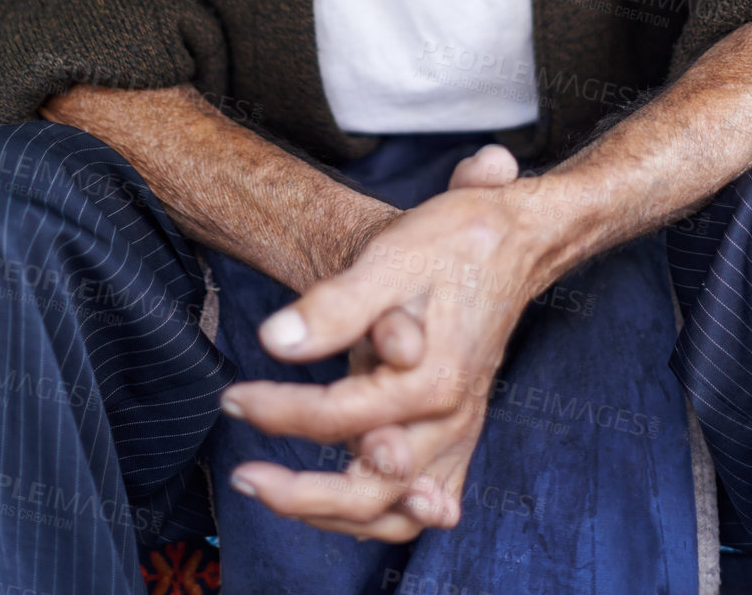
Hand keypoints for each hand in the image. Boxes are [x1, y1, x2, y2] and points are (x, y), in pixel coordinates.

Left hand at [222, 143, 528, 539]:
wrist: (518, 237)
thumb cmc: (454, 241)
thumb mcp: (391, 256)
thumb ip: (335, 305)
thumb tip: (275, 340)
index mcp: (431, 380)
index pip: (335, 417)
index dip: (276, 411)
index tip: (233, 398)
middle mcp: (449, 418)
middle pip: (367, 492)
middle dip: (298, 495)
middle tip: (243, 475)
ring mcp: (460, 429)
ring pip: (396, 510)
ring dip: (335, 515)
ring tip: (282, 496)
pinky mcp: (461, 428)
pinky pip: (428, 498)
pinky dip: (394, 515)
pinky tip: (359, 515)